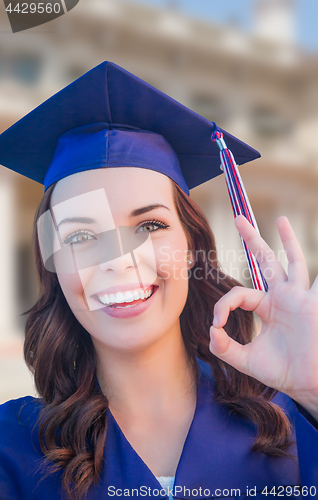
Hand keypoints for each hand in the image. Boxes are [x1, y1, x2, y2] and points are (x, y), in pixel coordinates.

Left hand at [209, 215, 317, 420]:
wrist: (306, 384)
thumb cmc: (282, 372)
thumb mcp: (246, 360)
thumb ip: (224, 348)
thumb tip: (210, 332)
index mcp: (267, 308)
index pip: (240, 294)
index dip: (223, 305)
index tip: (217, 324)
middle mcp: (282, 298)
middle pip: (265, 262)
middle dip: (252, 240)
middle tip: (238, 219)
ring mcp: (298, 298)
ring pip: (292, 262)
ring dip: (286, 241)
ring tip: (280, 219)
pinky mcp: (310, 303)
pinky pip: (314, 280)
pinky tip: (316, 251)